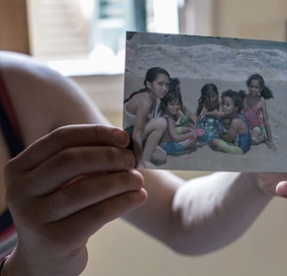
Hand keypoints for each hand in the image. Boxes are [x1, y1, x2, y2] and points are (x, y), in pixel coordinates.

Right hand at [3, 125, 146, 274]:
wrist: (44, 259)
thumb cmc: (61, 211)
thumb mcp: (60, 183)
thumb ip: (83, 161)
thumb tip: (124, 143)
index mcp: (20, 168)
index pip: (60, 138)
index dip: (96, 134)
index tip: (124, 138)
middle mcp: (20, 190)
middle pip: (71, 161)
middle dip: (109, 156)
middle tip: (132, 160)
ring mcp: (34, 217)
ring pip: (86, 189)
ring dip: (120, 180)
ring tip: (138, 180)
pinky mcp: (55, 240)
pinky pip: (97, 214)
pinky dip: (123, 202)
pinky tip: (139, 197)